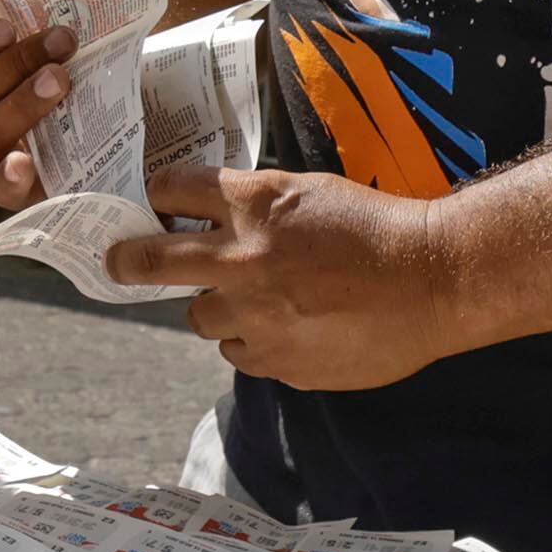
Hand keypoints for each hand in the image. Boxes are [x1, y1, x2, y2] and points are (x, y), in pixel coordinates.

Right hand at [0, 6, 72, 211]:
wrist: (78, 136)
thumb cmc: (38, 75)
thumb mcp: (25, 38)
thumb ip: (5, 7)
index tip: (7, 27)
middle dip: (15, 65)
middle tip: (61, 43)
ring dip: (23, 103)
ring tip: (61, 81)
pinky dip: (10, 173)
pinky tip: (27, 162)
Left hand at [108, 162, 481, 390]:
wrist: (433, 280)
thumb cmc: (377, 227)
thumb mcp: (310, 191)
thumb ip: (256, 204)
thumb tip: (214, 216)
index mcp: (252, 205)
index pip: (172, 189)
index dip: (159, 194)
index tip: (154, 201)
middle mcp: (241, 260)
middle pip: (150, 261)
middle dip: (127, 260)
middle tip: (118, 262)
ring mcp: (256, 317)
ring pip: (199, 317)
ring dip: (214, 306)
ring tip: (248, 300)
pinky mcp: (278, 361)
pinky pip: (242, 352)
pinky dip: (253, 340)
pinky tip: (284, 328)